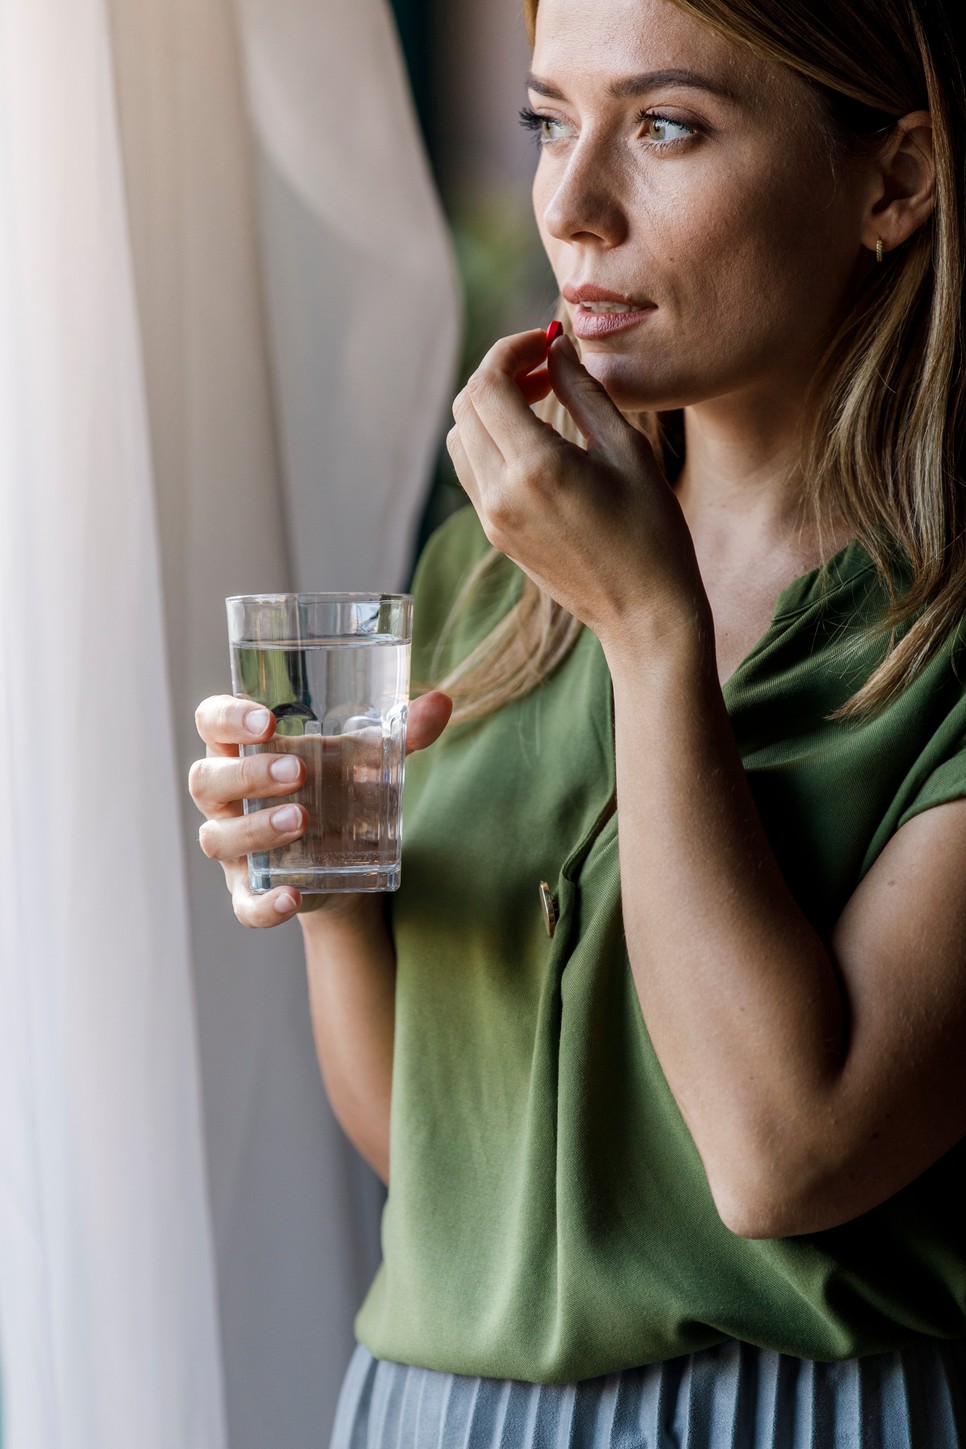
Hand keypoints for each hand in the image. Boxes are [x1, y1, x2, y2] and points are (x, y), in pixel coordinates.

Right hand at [188, 691, 452, 926]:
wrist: (347, 858)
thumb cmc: (340, 788)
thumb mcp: (367, 759)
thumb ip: (401, 734)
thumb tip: (441, 704)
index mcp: (244, 748)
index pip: (211, 722)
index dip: (226, 717)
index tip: (265, 719)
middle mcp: (227, 797)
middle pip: (207, 780)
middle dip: (248, 775)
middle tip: (297, 773)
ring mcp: (233, 847)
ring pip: (218, 838)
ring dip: (256, 830)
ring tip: (302, 820)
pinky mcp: (249, 892)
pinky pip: (242, 904)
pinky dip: (262, 905)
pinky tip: (290, 897)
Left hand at [447, 328, 705, 651]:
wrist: (644, 614)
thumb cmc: (652, 532)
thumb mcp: (628, 451)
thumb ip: (584, 392)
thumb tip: (556, 349)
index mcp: (535, 467)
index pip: (488, 383)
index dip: (510, 349)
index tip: (545, 342)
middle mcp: (500, 493)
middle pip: (466, 405)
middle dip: (499, 373)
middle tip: (546, 369)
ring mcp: (492, 517)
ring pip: (461, 437)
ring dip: (490, 407)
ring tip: (540, 401)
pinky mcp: (495, 533)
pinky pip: (472, 470)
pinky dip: (491, 439)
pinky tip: (534, 440)